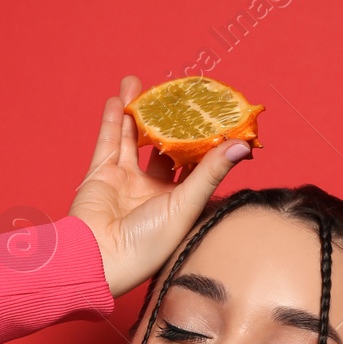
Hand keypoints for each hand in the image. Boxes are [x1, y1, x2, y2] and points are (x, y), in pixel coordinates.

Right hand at [70, 75, 253, 298]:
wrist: (100, 259)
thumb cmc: (148, 245)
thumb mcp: (186, 204)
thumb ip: (211, 172)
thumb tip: (242, 145)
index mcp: (179, 202)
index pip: (195, 163)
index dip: (203, 139)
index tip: (213, 114)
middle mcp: (153, 190)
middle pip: (163, 146)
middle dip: (169, 121)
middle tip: (176, 95)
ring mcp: (126, 181)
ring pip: (133, 138)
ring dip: (138, 112)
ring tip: (143, 85)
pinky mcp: (101, 175)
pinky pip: (108, 142)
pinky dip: (112, 120)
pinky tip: (118, 98)